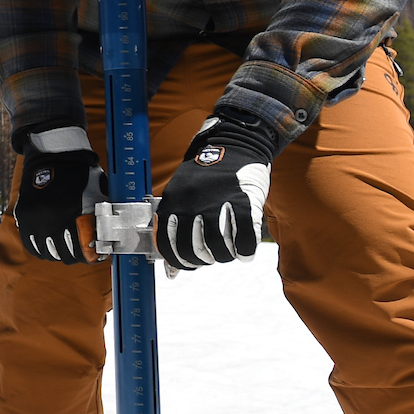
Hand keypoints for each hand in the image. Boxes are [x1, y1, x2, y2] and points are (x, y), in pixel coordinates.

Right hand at [12, 127, 102, 263]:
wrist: (53, 156)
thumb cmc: (80, 174)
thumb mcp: (97, 194)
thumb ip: (101, 217)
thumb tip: (109, 240)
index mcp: (71, 213)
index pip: (81, 250)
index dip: (91, 257)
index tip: (95, 256)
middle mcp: (50, 219)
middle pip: (65, 255)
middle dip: (76, 256)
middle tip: (81, 252)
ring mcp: (34, 219)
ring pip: (47, 253)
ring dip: (58, 253)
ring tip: (66, 248)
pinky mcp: (23, 217)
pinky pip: (31, 245)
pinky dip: (41, 249)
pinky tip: (50, 246)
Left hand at [154, 116, 276, 270]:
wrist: (234, 143)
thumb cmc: (206, 174)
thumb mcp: (181, 193)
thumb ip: (174, 226)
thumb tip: (170, 270)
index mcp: (172, 202)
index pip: (168, 247)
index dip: (179, 262)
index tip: (190, 262)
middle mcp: (192, 205)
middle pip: (194, 252)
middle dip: (203, 260)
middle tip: (211, 255)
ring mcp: (218, 205)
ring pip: (219, 250)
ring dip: (224, 257)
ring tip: (228, 250)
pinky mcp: (244, 204)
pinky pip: (244, 241)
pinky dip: (245, 252)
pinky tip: (245, 250)